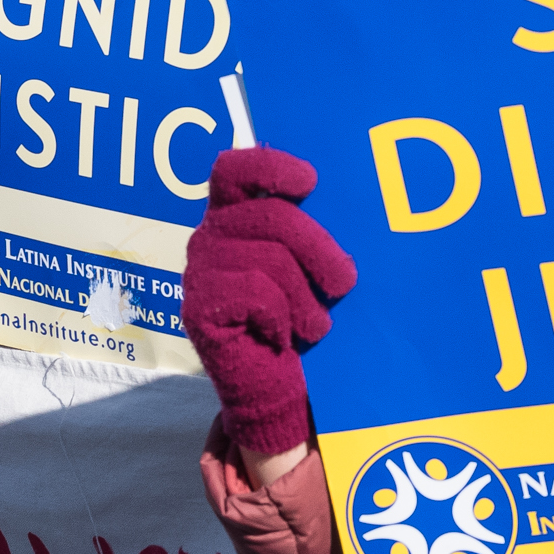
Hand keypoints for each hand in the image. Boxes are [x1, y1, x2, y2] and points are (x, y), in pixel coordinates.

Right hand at [183, 148, 355, 474]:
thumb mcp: (309, 269)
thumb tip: (356, 201)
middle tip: (343, 282)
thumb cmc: (299, 319)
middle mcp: (209, 237)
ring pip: (271, 259)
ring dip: (306, 298)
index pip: (235, 169)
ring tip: (313, 325)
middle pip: (272, 216)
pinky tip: (281, 336)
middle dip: (320, 249)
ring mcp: (199, 272)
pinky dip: (281, 318)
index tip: (310, 184)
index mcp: (234, 216)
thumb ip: (311, 233)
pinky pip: (255, 295)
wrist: (276, 387)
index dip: (271, 166)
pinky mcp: (197, 309)